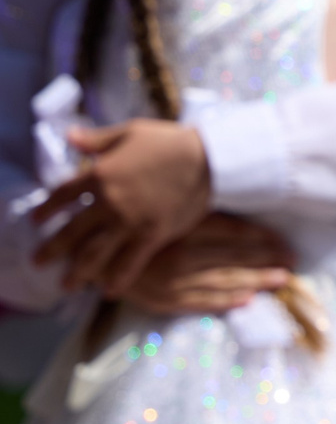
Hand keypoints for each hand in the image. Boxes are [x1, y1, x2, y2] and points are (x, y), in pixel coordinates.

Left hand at [34, 120, 212, 293]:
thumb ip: (97, 139)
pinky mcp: (153, 235)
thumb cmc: (171, 141)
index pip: (62, 195)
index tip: (37, 220)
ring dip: (78, 271)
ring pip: (95, 252)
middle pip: (72, 231)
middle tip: (40, 261)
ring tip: (68, 285)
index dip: (47, 208)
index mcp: (100, 174)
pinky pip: (130, 262)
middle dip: (53, 248)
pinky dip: (118, 279)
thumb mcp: (130, 131)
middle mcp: (108, 202)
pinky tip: (108, 292)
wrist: (210, 159)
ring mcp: (129, 222)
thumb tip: (69, 136)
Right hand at [109, 213, 294, 315]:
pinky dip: (225, 301)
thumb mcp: (169, 214)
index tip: (286, 242)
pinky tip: (247, 300)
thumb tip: (243, 214)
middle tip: (293, 260)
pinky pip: (200, 302)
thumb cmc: (137, 230)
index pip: (233, 232)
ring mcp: (171, 280)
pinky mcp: (162, 300)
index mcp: (182, 228)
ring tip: (281, 279)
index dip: (263, 238)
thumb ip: (201, 214)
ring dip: (256, 280)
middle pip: (234, 256)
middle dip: (268, 259)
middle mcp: (179, 254)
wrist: (94, 257)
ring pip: (223, 280)